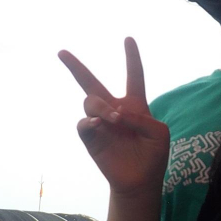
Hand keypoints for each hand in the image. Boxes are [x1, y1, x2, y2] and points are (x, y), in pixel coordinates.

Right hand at [59, 38, 169, 195]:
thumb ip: (142, 118)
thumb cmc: (153, 156)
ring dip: (100, 106)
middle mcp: (114, 109)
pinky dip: (90, 121)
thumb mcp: (159, 133)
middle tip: (61, 52)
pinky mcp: (91, 138)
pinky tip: (98, 124)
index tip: (128, 39)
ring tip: (113, 119)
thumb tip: (116, 113)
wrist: (140, 181)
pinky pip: (83, 123)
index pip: (134, 76)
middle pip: (92, 83)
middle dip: (76, 67)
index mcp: (135, 105)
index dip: (131, 58)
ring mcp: (100, 123)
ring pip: (89, 101)